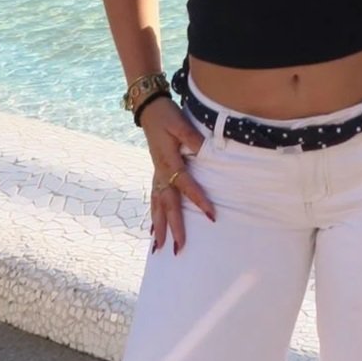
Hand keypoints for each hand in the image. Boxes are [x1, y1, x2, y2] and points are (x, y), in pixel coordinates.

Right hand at [140, 97, 213, 253]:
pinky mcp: (155, 173)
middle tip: (178, 249)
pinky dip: (153, 214)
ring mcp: (156, 174)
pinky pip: (153, 198)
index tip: (211, 216)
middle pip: (167, 204)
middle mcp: (160, 173)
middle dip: (173, 227)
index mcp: (169, 162)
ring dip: (158, 227)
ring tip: (158, 248)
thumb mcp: (181, 124)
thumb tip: (207, 154)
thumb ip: (194, 139)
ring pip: (157, 205)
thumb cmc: (167, 116)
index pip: (186, 186)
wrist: (150, 110)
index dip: (199, 201)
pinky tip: (152, 227)